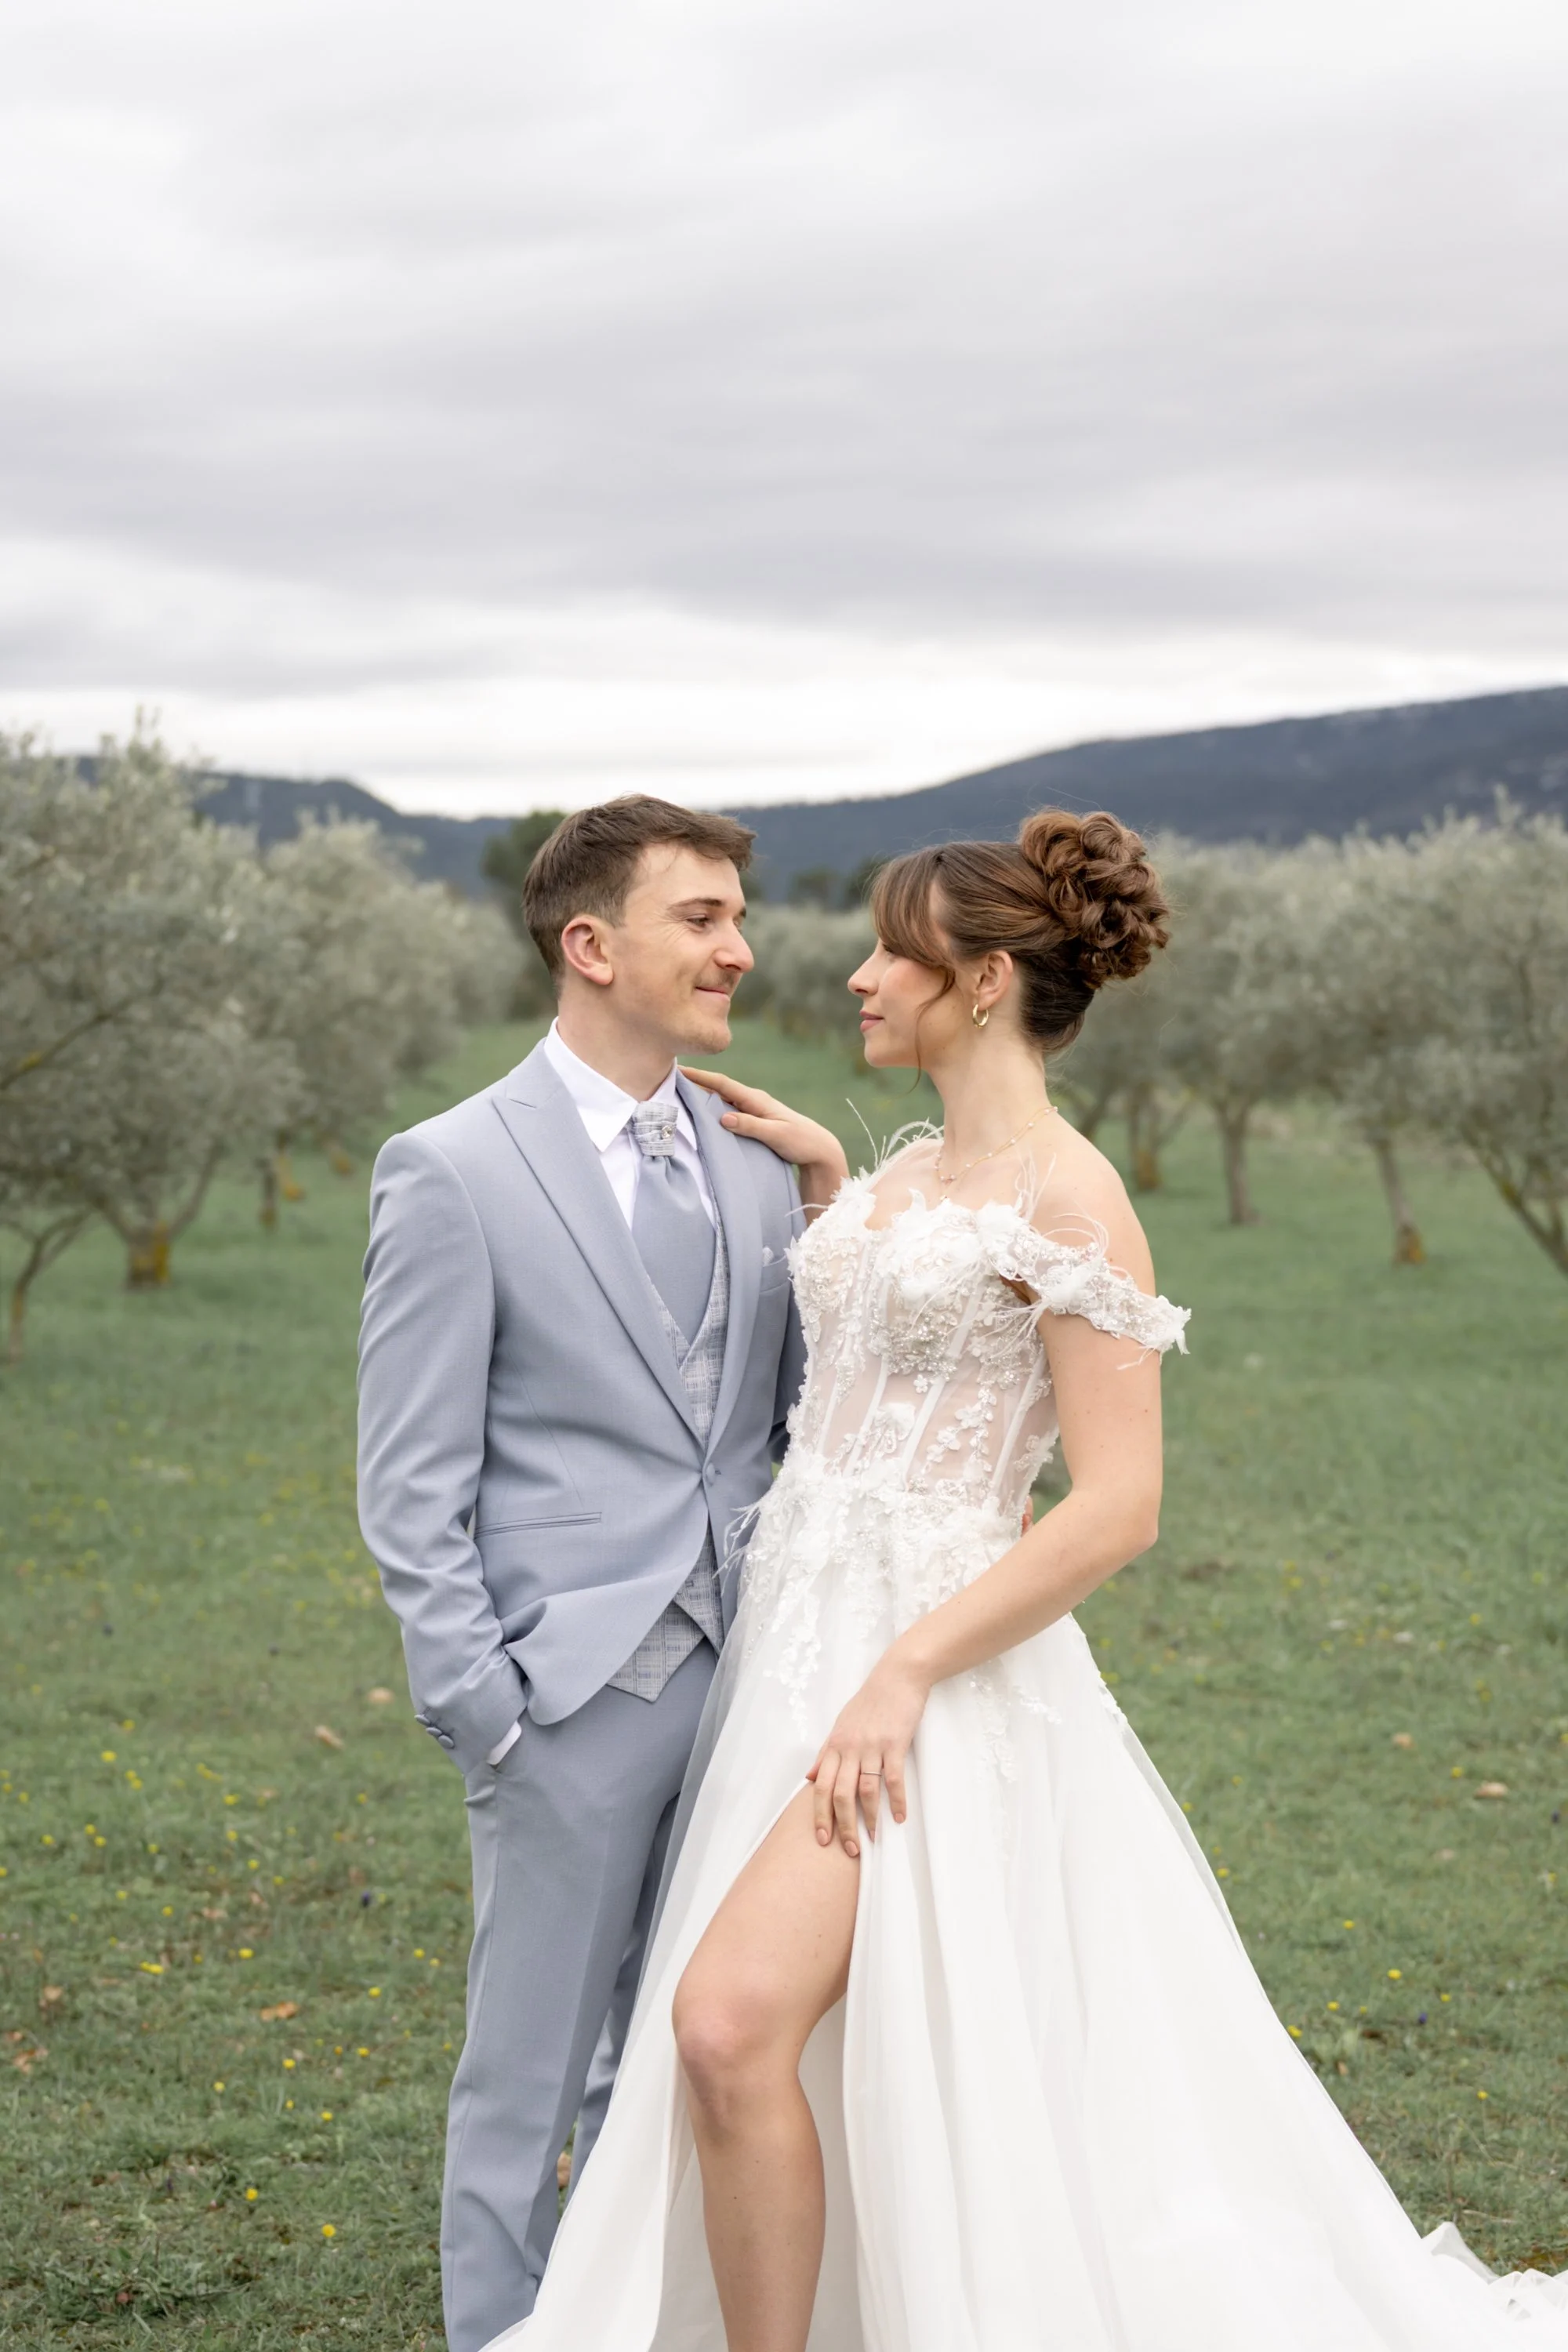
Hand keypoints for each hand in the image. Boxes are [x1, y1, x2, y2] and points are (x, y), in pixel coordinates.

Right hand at [681, 1067, 848, 1213]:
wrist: (819, 1149)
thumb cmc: (800, 1141)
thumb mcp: (775, 1134)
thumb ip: (750, 1126)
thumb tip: (722, 1117)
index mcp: (757, 1099)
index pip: (723, 1084)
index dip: (701, 1076)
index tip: (680, 1070)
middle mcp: (754, 1101)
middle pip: (719, 1088)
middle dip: (697, 1082)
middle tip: (671, 1078)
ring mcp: (754, 1110)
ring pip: (723, 1099)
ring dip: (704, 1095)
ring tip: (681, 1093)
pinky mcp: (755, 1120)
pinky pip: (729, 1110)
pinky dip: (714, 1108)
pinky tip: (704, 1113)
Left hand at [806, 1652, 929, 1856]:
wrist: (896, 1677)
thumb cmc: (869, 1702)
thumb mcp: (840, 1725)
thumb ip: (826, 1752)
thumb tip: (810, 1777)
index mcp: (835, 1745)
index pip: (822, 1787)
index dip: (820, 1815)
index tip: (822, 1838)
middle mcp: (850, 1747)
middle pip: (841, 1794)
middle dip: (843, 1826)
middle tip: (849, 1849)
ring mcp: (872, 1746)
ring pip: (865, 1790)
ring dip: (869, 1818)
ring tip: (872, 1839)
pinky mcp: (895, 1743)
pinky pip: (893, 1778)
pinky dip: (896, 1801)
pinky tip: (898, 1817)